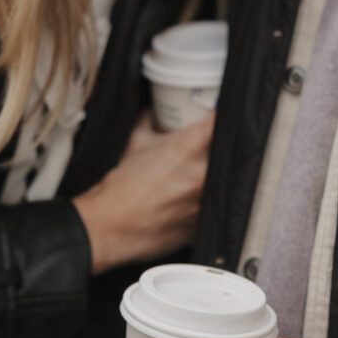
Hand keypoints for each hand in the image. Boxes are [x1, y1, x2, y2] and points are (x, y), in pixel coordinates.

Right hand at [72, 112, 213, 273]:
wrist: (110, 225)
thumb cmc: (121, 186)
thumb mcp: (135, 142)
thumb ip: (148, 121)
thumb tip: (152, 112)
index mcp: (187, 148)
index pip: (219, 122)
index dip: (222, 115)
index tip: (222, 115)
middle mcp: (200, 173)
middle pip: (227, 153)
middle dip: (218, 148)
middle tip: (207, 149)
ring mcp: (204, 201)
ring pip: (223, 182)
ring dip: (213, 177)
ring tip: (191, 179)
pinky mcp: (202, 225)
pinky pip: (213, 208)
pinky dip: (205, 203)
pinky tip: (188, 201)